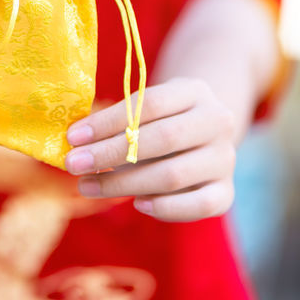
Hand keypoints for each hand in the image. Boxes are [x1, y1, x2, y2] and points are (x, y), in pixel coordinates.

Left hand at [64, 77, 238, 221]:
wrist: (205, 135)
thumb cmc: (162, 121)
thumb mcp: (147, 109)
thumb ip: (121, 122)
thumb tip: (76, 143)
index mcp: (195, 91)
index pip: (150, 104)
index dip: (108, 121)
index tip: (73, 137)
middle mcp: (218, 122)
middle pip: (161, 139)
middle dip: (110, 154)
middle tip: (74, 165)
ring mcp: (225, 158)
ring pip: (173, 175)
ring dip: (124, 184)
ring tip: (88, 186)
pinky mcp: (226, 192)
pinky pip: (196, 206)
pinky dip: (165, 208)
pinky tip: (137, 204)